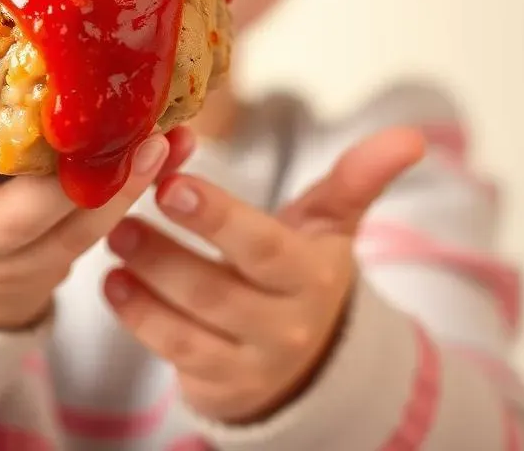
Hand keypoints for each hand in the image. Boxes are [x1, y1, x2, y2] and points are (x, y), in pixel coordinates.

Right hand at [0, 49, 192, 329]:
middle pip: (7, 222)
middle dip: (51, 185)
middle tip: (85, 135)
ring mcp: (15, 262)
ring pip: (72, 233)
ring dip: (120, 187)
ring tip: (159, 139)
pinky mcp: (58, 263)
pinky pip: (102, 231)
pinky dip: (138, 190)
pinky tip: (173, 151)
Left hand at [104, 128, 425, 422]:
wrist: (311, 358)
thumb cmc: (305, 268)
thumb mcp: (330, 225)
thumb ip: (358, 179)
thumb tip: (411, 136)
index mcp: (311, 275)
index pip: (262, 247)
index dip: (218, 218)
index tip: (172, 183)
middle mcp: (285, 325)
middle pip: (218, 291)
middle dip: (166, 252)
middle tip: (123, 214)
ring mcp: (251, 364)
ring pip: (189, 327)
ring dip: (145, 283)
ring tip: (114, 241)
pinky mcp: (220, 388)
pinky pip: (175, 357)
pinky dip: (139, 321)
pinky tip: (112, 285)